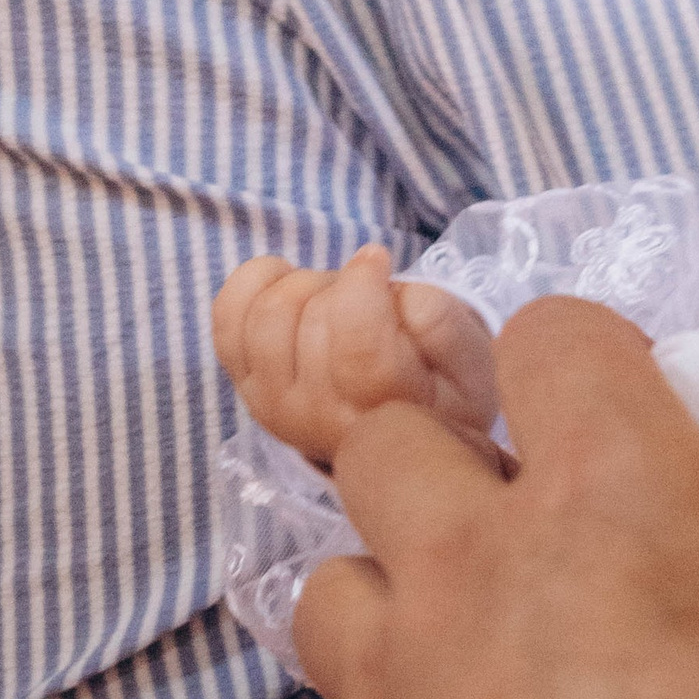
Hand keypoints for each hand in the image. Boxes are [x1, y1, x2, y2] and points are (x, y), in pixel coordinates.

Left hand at [212, 244, 497, 471]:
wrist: (390, 439)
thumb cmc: (438, 390)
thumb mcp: (470, 364)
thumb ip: (445, 326)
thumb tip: (398, 295)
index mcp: (383, 414)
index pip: (357, 344)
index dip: (364, 285)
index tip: (379, 259)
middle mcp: (319, 416)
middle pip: (314, 317)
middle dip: (344, 282)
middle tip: (368, 292)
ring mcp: (273, 403)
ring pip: (268, 314)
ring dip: (304, 283)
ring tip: (334, 295)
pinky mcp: (245, 384)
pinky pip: (227, 317)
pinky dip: (253, 282)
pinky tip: (287, 282)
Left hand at [295, 300, 698, 698]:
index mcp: (611, 494)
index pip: (556, 336)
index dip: (587, 349)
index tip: (627, 397)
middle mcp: (475, 562)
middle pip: (395, 432)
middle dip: (443, 444)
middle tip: (514, 503)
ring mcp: (395, 682)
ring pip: (331, 571)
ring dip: (384, 582)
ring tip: (456, 628)